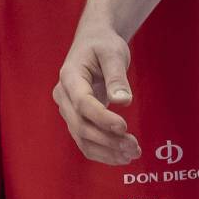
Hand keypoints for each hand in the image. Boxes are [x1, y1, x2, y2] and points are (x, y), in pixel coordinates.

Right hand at [52, 21, 141, 164]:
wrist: (93, 42)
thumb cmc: (103, 44)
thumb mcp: (113, 53)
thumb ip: (117, 76)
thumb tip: (123, 102)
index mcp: (69, 76)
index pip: (82, 103)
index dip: (102, 117)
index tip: (124, 126)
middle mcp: (63, 96)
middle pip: (80, 125)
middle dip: (107, 140)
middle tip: (134, 147)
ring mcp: (68, 109)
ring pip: (82, 138)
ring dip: (107, 151)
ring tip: (132, 154)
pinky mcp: (76, 119)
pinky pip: (85, 141)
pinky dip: (103, 152)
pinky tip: (122, 156)